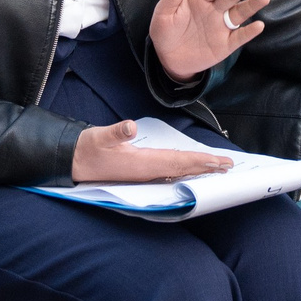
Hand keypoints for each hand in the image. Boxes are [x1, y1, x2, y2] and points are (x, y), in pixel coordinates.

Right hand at [70, 119, 231, 185]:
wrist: (72, 162)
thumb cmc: (87, 149)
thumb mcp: (99, 136)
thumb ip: (115, 132)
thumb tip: (129, 126)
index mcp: (142, 165)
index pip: (178, 162)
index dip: (199, 161)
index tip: (218, 162)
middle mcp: (147, 173)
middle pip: (183, 169)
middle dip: (206, 168)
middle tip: (228, 166)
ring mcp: (144, 175)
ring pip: (178, 172)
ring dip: (198, 169)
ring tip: (216, 168)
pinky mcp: (140, 173)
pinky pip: (169, 172)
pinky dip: (184, 169)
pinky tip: (190, 169)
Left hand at [147, 0, 269, 80]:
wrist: (168, 59)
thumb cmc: (165, 31)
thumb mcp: (164, 11)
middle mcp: (214, 9)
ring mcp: (221, 26)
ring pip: (239, 13)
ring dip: (251, 5)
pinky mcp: (226, 44)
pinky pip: (239, 37)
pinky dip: (249, 32)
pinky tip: (258, 25)